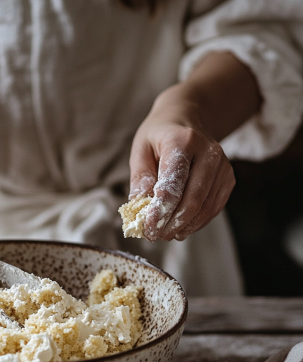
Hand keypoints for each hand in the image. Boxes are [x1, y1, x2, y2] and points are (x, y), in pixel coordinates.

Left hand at [128, 52, 260, 241]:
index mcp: (182, 141)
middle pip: (192, 198)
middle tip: (155, 236)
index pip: (173, 182)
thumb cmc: (159, 137)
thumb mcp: (141, 150)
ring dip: (184, 227)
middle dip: (172, 223)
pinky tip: (180, 229)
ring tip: (165, 235)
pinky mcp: (228, 179)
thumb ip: (140, 178)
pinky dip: (196, 223)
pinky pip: (213, 208)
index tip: (148, 229)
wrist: (187, 119)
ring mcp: (222, 166)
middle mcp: (209, 152)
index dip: (160, 210)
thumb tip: (138, 207)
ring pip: (205, 207)